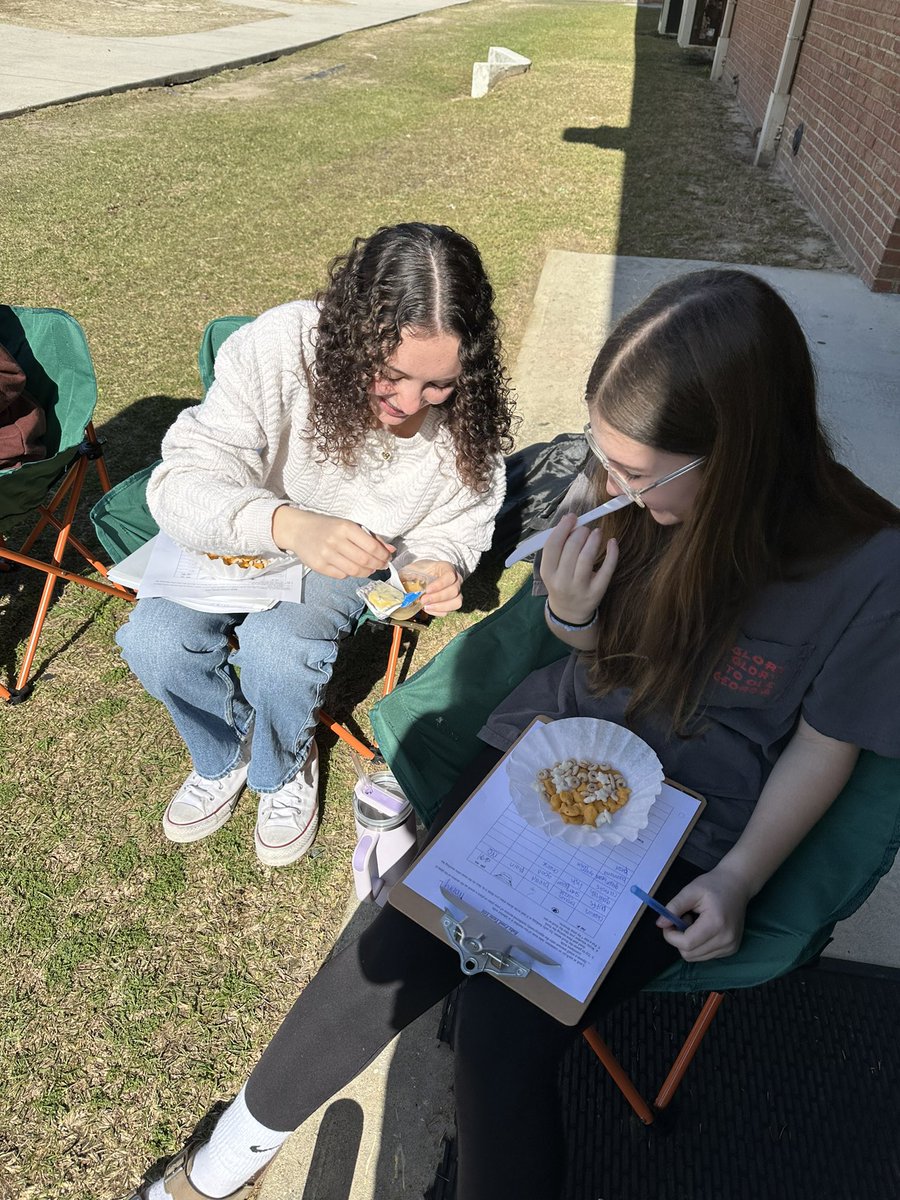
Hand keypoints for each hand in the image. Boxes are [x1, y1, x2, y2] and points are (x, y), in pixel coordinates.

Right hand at [272, 506, 393, 577]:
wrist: (299, 530)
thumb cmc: (328, 527)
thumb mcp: (349, 526)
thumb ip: (370, 537)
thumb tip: (390, 550)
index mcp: (346, 528)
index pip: (371, 546)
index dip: (383, 555)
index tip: (387, 558)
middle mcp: (336, 541)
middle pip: (365, 560)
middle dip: (377, 565)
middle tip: (381, 565)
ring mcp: (326, 555)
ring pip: (354, 571)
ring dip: (366, 572)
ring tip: (369, 568)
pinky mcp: (319, 566)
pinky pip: (342, 575)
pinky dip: (350, 574)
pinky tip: (352, 568)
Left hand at [402, 559, 461, 615]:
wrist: (425, 573)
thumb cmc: (421, 570)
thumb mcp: (414, 568)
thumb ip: (408, 576)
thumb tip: (397, 585)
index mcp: (447, 568)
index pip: (450, 576)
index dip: (440, 584)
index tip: (427, 589)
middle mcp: (455, 580)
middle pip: (453, 591)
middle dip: (437, 598)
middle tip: (423, 600)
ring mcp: (456, 592)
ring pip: (456, 602)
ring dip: (440, 606)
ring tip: (426, 607)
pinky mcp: (452, 602)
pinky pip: (450, 610)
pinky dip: (439, 612)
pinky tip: (428, 609)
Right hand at [539, 513, 618, 623]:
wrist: (570, 612)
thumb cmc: (561, 582)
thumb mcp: (552, 568)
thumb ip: (558, 546)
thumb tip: (569, 519)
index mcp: (547, 572)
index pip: (552, 545)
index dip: (563, 528)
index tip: (572, 517)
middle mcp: (562, 581)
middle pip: (571, 549)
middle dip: (580, 532)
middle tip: (585, 528)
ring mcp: (579, 587)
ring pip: (586, 557)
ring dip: (593, 539)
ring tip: (597, 532)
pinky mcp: (596, 591)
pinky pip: (606, 569)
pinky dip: (612, 553)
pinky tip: (612, 542)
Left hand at [658, 865, 752, 961]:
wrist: (737, 886)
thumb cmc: (714, 885)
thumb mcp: (690, 891)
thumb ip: (673, 907)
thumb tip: (660, 924)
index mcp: (716, 924)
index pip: (686, 944)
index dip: (671, 935)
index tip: (669, 922)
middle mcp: (726, 940)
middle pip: (689, 954)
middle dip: (680, 938)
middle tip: (685, 918)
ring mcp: (730, 947)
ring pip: (696, 957)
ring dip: (689, 942)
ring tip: (696, 922)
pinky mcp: (731, 950)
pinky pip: (706, 955)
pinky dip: (699, 944)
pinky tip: (705, 928)